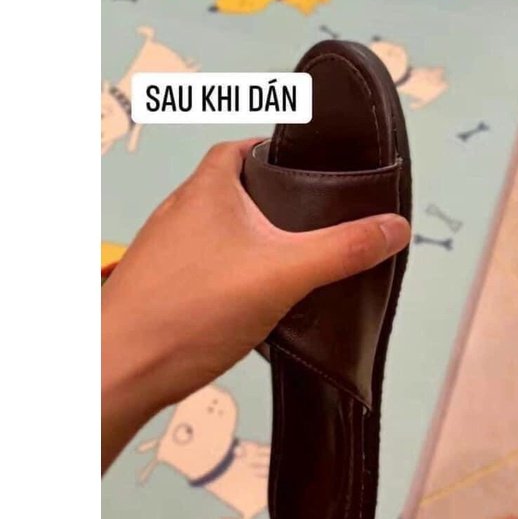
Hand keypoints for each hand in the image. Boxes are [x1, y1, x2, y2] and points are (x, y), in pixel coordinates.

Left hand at [102, 139, 409, 469]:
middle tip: (308, 224)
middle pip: (233, 189)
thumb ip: (341, 249)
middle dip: (271, 203)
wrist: (122, 370)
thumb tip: (394, 228)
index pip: (244, 148)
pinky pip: (207, 265)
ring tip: (288, 264)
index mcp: (207, 189)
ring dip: (251, 241)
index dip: (276, 152)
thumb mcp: (283, 274)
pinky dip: (232, 272)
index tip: (306, 169)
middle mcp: (181, 211)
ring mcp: (168, 250)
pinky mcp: (164, 285)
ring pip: (219, 231)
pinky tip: (251, 300)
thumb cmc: (188, 311)